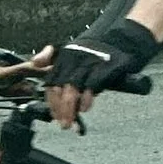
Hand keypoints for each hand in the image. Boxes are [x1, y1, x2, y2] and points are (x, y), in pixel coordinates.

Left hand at [42, 11, 159, 126]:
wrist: (125, 39)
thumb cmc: (98, 52)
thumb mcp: (75, 54)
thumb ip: (55, 62)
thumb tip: (37, 70)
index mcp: (66, 55)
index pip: (51, 82)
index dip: (52, 102)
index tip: (55, 115)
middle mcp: (75, 56)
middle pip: (60, 88)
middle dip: (60, 109)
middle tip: (63, 123)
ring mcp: (90, 60)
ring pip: (72, 89)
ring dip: (70, 109)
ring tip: (71, 121)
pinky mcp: (105, 65)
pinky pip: (91, 85)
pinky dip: (86, 100)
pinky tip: (85, 108)